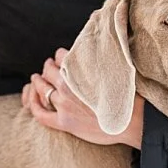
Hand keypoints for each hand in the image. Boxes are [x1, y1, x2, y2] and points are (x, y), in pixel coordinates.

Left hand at [22, 48, 144, 148]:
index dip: (60, 56)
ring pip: (41, 89)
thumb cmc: (129, 94)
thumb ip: (101, 58)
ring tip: (36, 78)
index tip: (61, 56)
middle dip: (48, 66)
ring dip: (37, 81)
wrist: (135, 121)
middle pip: (49, 71)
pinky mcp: (65, 122)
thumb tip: (101, 44)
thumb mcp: (115, 68)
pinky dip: (32, 103)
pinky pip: (40, 113)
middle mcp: (69, 85)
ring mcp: (65, 105)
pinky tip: (32, 98)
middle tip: (48, 66)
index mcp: (80, 70)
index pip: (62, 56)